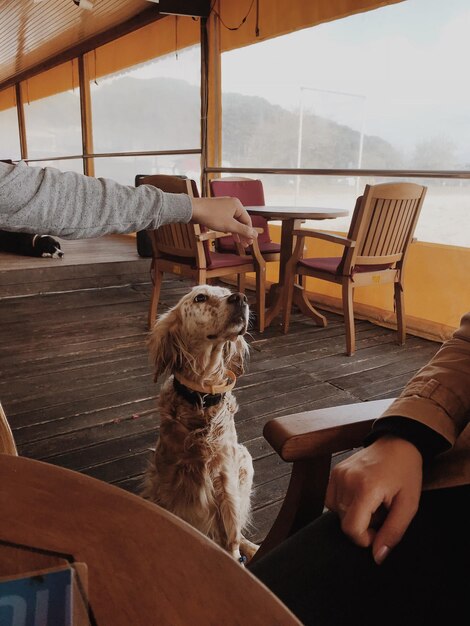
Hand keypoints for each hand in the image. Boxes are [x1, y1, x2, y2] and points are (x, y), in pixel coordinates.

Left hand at [190, 197, 257, 247]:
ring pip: (233, 220)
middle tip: (245, 244)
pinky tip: (227, 233)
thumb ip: (243, 230)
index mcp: (237, 205)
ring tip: (237, 241)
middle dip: (243, 233)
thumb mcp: (229, 225)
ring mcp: (223, 206)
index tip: (250, 242)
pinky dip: (228, 227)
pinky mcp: (216, 209)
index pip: (247, 220)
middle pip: (241, 220)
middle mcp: (231, 203)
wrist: (193, 210)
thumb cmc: (211, 215)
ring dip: (236, 231)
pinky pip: (226, 219)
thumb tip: (256, 234)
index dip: (249, 232)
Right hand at [325, 435, 422, 563]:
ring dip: (353, 514)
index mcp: (366, 488)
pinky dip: (345, 504)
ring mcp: (338, 473)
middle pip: (344, 522)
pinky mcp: (334, 471)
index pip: (351, 529)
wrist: (398, 443)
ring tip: (372, 503)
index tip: (380, 531)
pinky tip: (361, 497)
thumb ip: (393, 533)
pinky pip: (332, 499)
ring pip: (336, 512)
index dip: (364, 539)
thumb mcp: (409, 506)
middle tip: (380, 512)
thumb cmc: (406, 472)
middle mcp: (346, 479)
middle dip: (362, 525)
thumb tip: (377, 557)